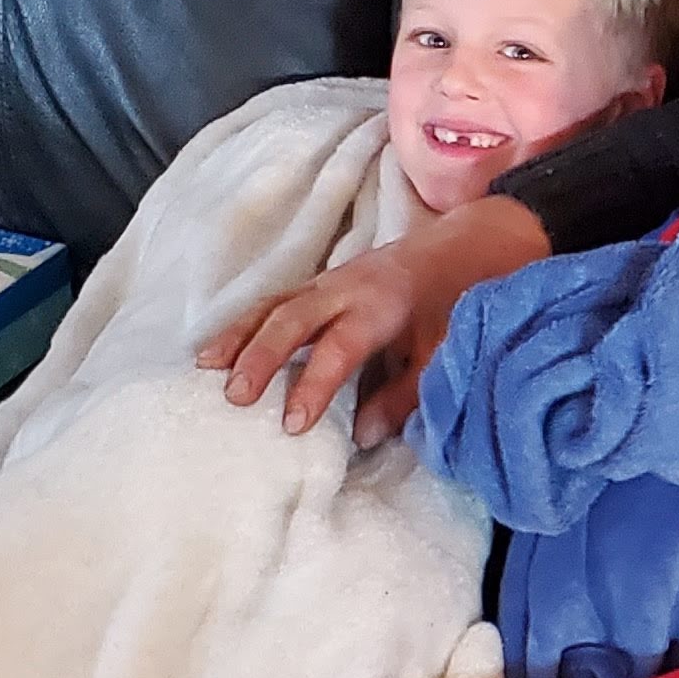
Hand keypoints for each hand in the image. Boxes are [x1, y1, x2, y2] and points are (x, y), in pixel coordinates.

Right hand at [198, 193, 550, 443]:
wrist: (472, 242)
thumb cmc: (462, 300)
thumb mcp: (447, 351)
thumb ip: (406, 394)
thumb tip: (361, 435)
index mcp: (384, 303)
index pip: (340, 346)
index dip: (314, 385)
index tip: (292, 425)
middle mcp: (348, 286)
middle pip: (293, 318)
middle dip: (260, 357)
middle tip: (234, 397)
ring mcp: (330, 280)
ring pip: (274, 304)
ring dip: (238, 335)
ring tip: (205, 368)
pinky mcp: (321, 283)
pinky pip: (275, 301)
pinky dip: (245, 324)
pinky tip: (220, 350)